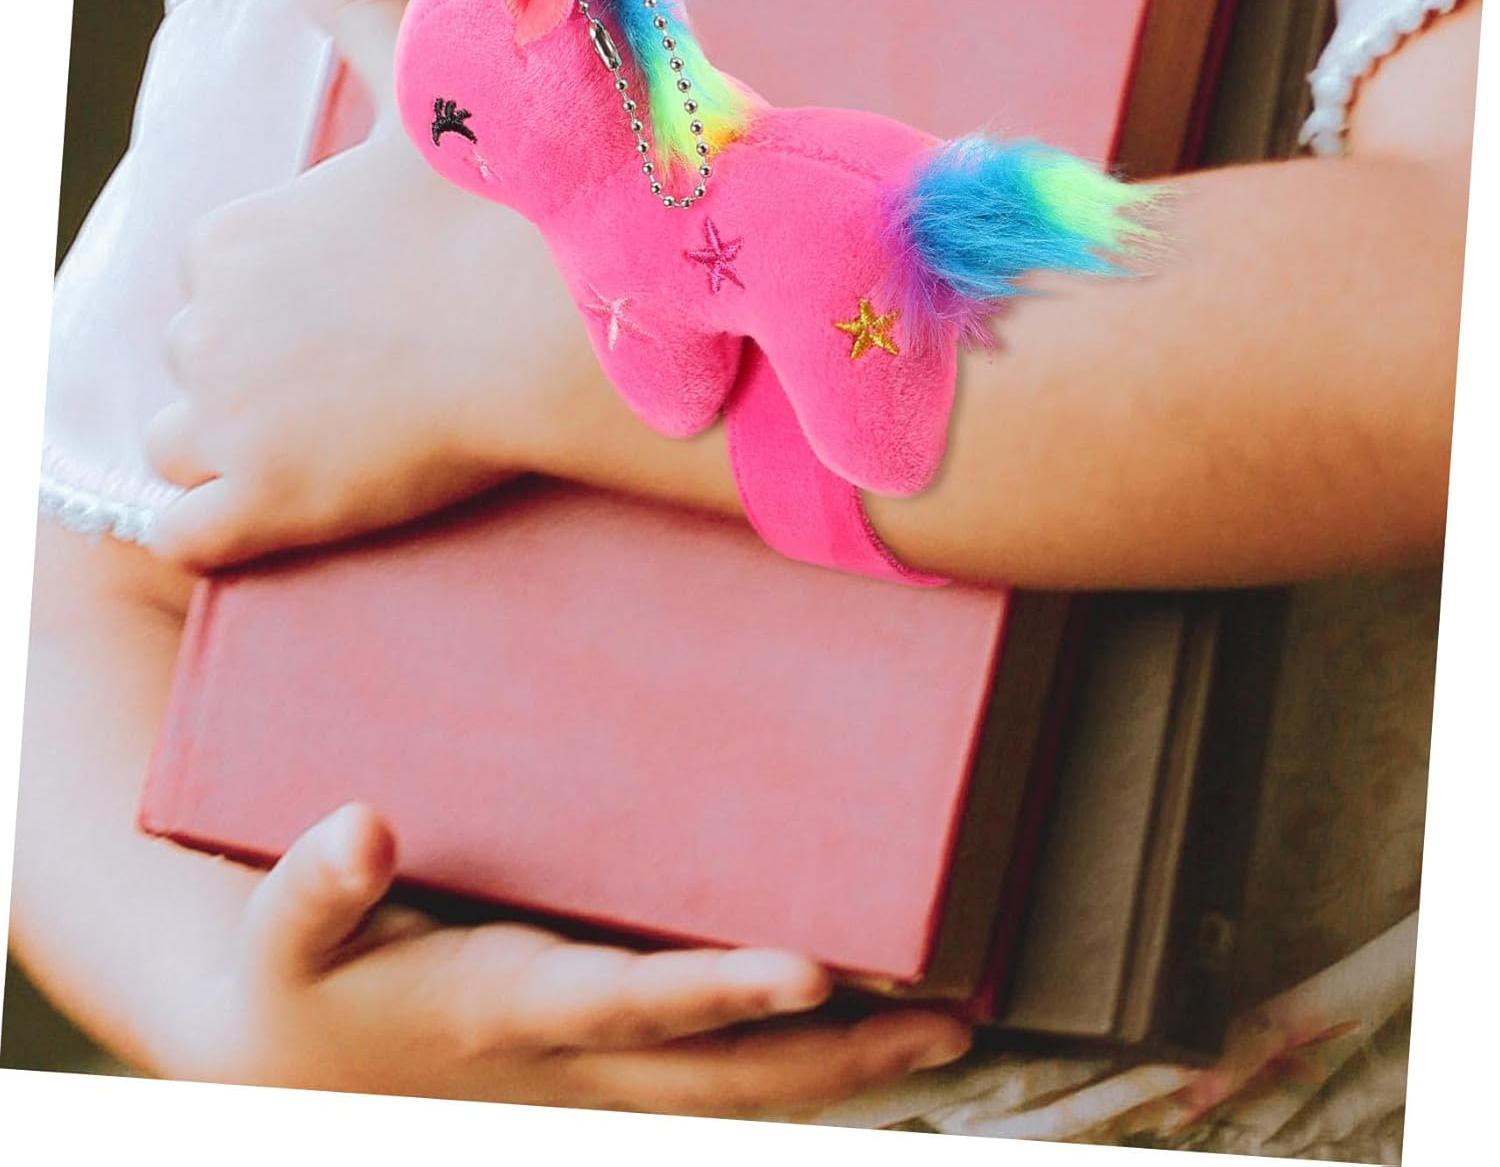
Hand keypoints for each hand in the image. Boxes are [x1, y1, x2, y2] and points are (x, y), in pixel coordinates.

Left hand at [144, 0, 599, 568]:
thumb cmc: (498, 215)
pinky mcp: (268, 505)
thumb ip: (352, 10)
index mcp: (233, 236)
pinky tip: (271, 514)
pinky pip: (186, 537)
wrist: (554, 329)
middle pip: (191, 358)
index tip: (341, 311)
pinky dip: (215, 530)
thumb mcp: (423, 94)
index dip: (267, 299)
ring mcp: (230, 422)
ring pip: (177, 445)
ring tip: (316, 446)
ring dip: (227, 451)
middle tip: (344, 380)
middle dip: (245, 372)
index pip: (208, 277)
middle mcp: (204, 327)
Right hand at [178, 804, 970, 1113]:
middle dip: (833, 1055)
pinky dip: (786, 1061)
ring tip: (942, 1029)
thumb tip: (364, 825)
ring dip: (837, 1068)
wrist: (287, 1064)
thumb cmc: (297, 980)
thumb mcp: (282, 932)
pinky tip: (850, 1027)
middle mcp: (567, 1064)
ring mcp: (589, 1080)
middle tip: (947, 1022)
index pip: (629, 1005)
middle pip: (720, 1074)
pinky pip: (708, 1079)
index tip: (813, 970)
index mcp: (504, 1011)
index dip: (717, 994)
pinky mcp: (595, 1072)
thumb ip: (314, 882)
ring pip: (732, 1089)